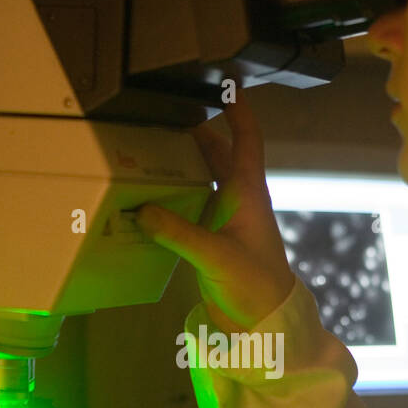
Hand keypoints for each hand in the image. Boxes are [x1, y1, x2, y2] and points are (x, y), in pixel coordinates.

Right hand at [138, 100, 295, 332]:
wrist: (265, 323)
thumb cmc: (255, 286)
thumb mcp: (216, 257)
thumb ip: (179, 233)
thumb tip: (142, 210)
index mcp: (248, 193)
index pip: (247, 140)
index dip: (238, 110)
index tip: (225, 84)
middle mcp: (237, 200)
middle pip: (217, 154)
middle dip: (195, 133)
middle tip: (164, 115)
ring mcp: (224, 219)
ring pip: (201, 180)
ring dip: (180, 165)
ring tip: (148, 148)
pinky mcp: (210, 239)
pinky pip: (188, 208)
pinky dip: (170, 199)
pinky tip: (147, 197)